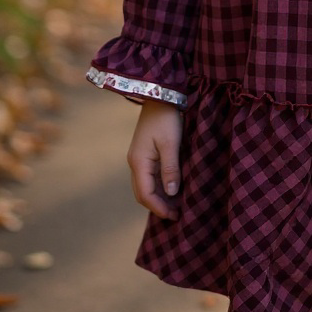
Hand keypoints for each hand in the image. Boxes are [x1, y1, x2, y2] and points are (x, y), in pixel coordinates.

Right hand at [126, 99, 183, 220]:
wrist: (159, 96)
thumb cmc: (166, 118)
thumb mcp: (171, 143)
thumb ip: (171, 169)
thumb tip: (172, 193)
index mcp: (139, 162)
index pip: (145, 193)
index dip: (158, 207)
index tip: (173, 216)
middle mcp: (135, 163)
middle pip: (142, 193)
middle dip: (157, 206)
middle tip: (176, 215)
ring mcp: (139, 159)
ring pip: (145, 185)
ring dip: (158, 197)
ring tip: (176, 206)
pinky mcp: (145, 154)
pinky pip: (150, 177)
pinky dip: (159, 187)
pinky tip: (172, 190)